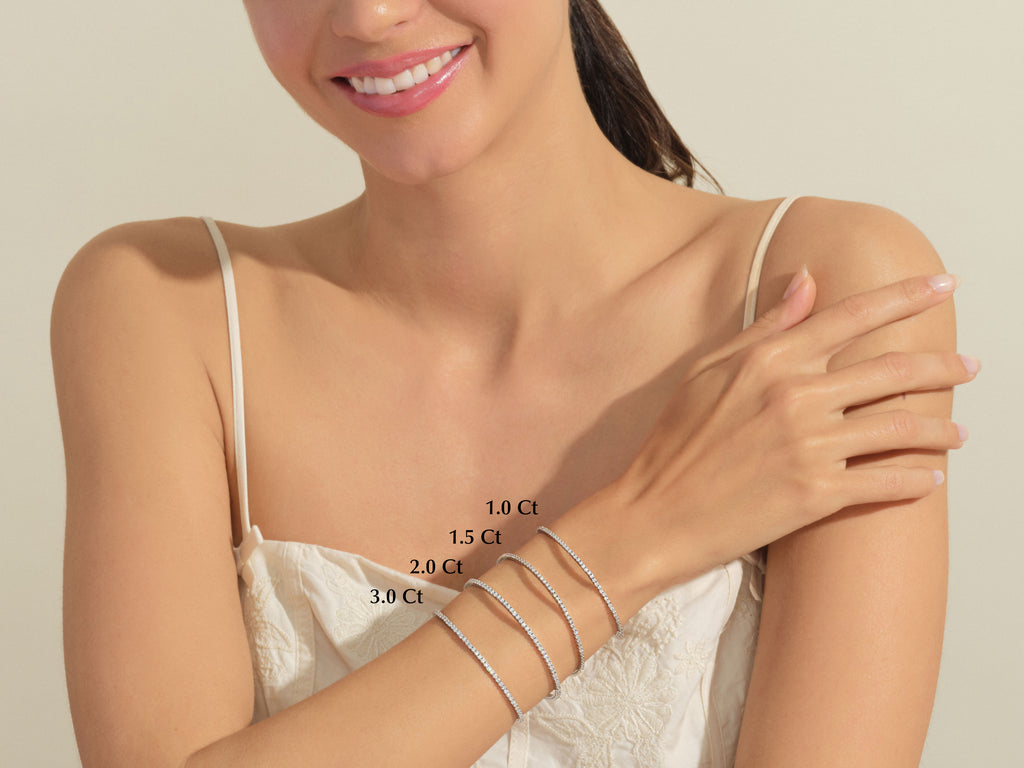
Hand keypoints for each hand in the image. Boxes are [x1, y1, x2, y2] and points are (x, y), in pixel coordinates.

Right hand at [585, 271, 974, 602]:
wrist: (654, 515)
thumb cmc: (673, 444)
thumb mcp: (708, 372)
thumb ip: (765, 329)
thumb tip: (806, 282)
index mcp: (771, 360)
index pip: (853, 316)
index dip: (907, 296)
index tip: (944, 285)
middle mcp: (797, 396)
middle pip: (893, 370)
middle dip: (942, 365)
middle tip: (968, 367)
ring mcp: (810, 446)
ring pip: (901, 426)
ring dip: (941, 428)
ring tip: (958, 432)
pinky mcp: (817, 494)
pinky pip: (887, 480)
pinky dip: (918, 479)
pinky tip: (931, 478)